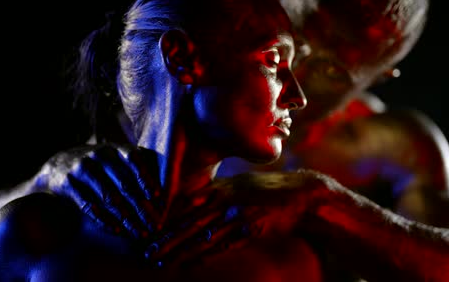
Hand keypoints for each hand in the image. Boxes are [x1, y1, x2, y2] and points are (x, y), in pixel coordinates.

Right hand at [35, 144, 163, 238]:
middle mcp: (98, 156)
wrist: (58, 165)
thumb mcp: (116, 158)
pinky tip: (117, 229)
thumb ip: (136, 166)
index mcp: (115, 149)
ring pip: (109, 198)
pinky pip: (89, 206)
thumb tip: (163, 189)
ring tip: (138, 232)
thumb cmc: (99, 164)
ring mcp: (82, 169)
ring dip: (126, 218)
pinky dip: (104, 219)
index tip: (157, 197)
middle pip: (124, 184)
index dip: (147, 178)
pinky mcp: (67, 184)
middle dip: (141, 207)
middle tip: (154, 224)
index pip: (134, 160)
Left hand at [144, 169, 344, 267]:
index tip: (148, 232)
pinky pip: (224, 246)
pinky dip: (206, 256)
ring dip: (181, 252)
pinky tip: (191, 264)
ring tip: (163, 263)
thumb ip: (218, 192)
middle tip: (147, 253)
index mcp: (223, 188)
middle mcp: (227, 200)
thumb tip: (194, 201)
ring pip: (204, 237)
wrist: (301, 194)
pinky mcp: (252, 230)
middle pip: (191, 222)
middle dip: (167, 240)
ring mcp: (239, 215)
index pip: (187, 205)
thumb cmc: (269, 189)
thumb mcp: (240, 184)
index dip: (167, 219)